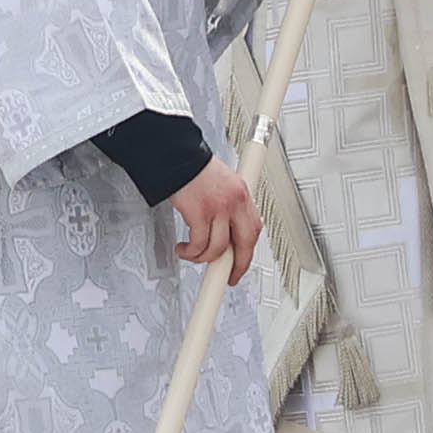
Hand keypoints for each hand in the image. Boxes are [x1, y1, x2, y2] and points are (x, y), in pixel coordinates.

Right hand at [169, 155, 266, 282]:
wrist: (178, 156)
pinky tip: (184, 248)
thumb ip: (228, 206)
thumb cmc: (195, 169)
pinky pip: (199, 244)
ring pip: (218, 248)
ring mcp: (218, 208)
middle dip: (238, 265)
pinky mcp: (199, 213)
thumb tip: (226, 230)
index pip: (254, 229)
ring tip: (193, 254)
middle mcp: (234, 202)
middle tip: (228, 276)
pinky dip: (191, 252)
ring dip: (204, 258)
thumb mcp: (222, 183)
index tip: (242, 261)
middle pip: (245, 243)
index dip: (249, 250)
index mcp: (242, 194)